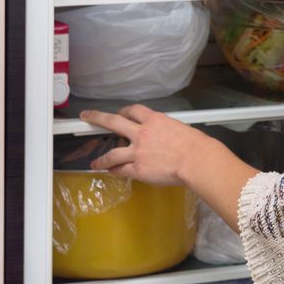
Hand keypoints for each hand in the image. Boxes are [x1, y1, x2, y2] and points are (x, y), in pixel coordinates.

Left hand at [81, 105, 215, 186]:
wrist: (195, 159)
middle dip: (97, 117)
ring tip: (95, 162)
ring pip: (112, 153)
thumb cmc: (195, 144)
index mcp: (154, 120)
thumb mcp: (179, 128)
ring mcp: (137, 152)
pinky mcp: (137, 169)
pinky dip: (115, 171)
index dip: (124, 111)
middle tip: (87, 116)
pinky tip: (111, 173)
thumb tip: (164, 139)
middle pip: (113, 122)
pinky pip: (121, 170)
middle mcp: (141, 133)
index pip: (133, 110)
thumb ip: (166, 131)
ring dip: (102, 158)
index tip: (120, 113)